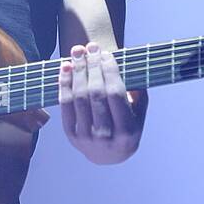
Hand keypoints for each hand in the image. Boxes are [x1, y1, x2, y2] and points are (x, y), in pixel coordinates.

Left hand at [59, 41, 145, 163]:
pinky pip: (65, 105)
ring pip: (78, 98)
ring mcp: (86, 137)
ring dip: (77, 71)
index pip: (115, 94)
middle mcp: (105, 136)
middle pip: (95, 94)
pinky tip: (65, 67)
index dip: (109, 71)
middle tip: (91, 47)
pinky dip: (64, 83)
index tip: (106, 53)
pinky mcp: (71, 135)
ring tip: (77, 52)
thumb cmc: (127, 126)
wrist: (108, 156)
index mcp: (127, 131)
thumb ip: (138, 94)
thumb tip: (131, 68)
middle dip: (93, 67)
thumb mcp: (139, 114)